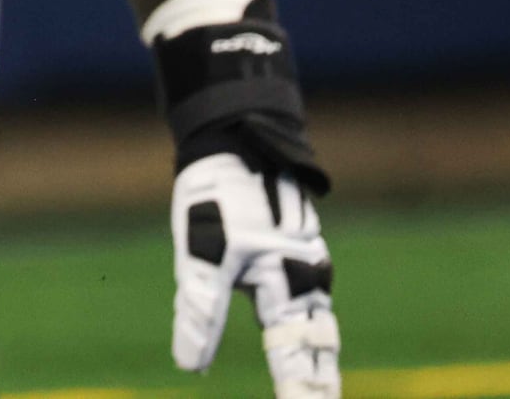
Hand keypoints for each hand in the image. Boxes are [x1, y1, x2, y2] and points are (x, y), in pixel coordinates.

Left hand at [172, 152, 337, 398]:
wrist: (235, 137)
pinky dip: (304, 330)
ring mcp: (304, 262)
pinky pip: (306, 300)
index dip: (303, 394)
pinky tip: (295, 341)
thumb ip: (200, 312)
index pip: (299, 357)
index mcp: (289, 283)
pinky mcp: (292, 250)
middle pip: (319, 347)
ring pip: (316, 324)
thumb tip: (190, 366)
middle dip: (318, 384)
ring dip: (316, 360)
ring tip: (314, 390)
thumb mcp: (202, 255)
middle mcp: (307, 277)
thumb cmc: (218, 194)